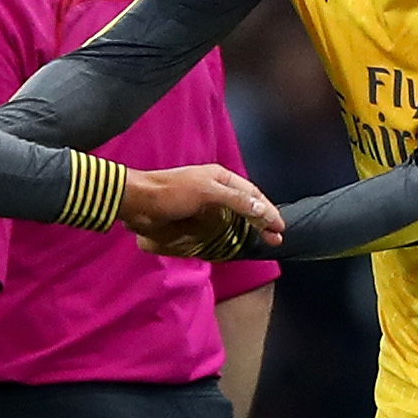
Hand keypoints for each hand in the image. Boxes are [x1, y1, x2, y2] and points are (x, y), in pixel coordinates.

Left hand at [121, 166, 284, 258]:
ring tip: (260, 240)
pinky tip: (235, 240)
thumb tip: (263, 210)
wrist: (137, 202)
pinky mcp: (194, 216)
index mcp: (220, 177)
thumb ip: (236, 201)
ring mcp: (205, 202)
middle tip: (275, 239)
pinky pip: (220, 223)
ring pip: (234, 214)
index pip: (252, 193)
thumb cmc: (171, 193)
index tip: (280, 229)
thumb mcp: (206, 193)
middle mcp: (215, 187)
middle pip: (246, 203)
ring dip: (249, 226)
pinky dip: (232, 231)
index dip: (268, 211)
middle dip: (262, 220)